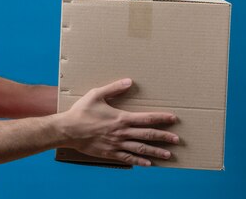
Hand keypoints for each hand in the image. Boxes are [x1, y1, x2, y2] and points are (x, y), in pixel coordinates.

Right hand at [61, 78, 178, 166]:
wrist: (68, 130)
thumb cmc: (81, 111)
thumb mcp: (96, 95)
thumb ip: (114, 88)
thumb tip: (129, 81)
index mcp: (121, 118)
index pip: (146, 118)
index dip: (161, 118)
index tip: (173, 118)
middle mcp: (122, 133)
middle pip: (148, 135)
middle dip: (164, 137)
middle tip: (177, 140)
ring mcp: (117, 145)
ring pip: (141, 149)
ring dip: (156, 152)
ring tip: (169, 155)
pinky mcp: (110, 153)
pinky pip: (128, 159)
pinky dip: (139, 162)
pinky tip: (148, 164)